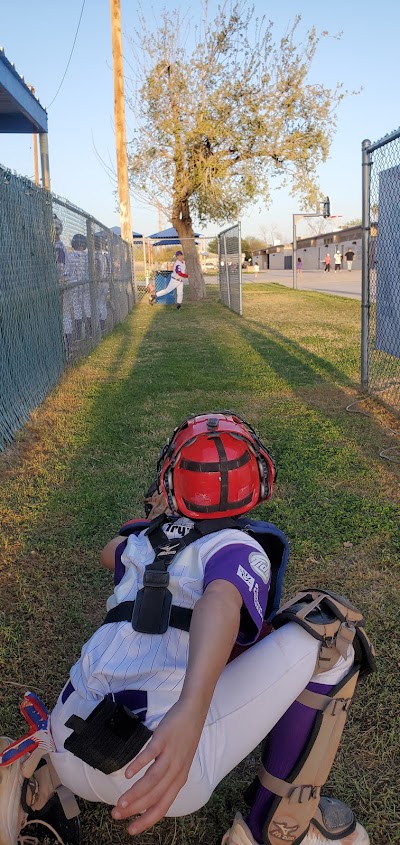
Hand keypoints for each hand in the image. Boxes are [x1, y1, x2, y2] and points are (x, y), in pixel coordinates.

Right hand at [111, 700, 204, 835]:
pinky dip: (138, 766)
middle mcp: (176, 771)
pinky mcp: (163, 740)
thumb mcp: (178, 764)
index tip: (130, 830)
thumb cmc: (183, 739)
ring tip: (120, 803)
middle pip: (154, 796)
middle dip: (134, 809)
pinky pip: (150, 755)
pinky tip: (128, 774)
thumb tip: (146, 795)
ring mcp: (170, 755)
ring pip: (152, 780)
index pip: (162, 807)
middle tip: (116, 815)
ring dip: (135, 794)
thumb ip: (164, 779)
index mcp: (179, 780)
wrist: (193, 713)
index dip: (146, 820)